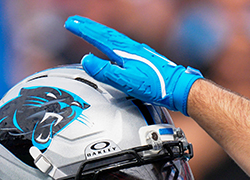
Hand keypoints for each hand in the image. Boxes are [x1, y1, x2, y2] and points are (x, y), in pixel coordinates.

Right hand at [64, 16, 202, 114]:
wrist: (179, 88)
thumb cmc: (156, 86)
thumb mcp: (127, 82)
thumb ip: (106, 71)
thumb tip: (87, 60)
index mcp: (125, 51)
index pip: (99, 37)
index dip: (83, 30)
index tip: (70, 23)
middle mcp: (131, 48)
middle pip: (105, 34)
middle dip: (88, 27)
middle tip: (74, 22)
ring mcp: (137, 53)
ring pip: (114, 39)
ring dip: (99, 33)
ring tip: (89, 31)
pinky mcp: (143, 59)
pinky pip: (121, 46)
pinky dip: (111, 43)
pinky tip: (113, 49)